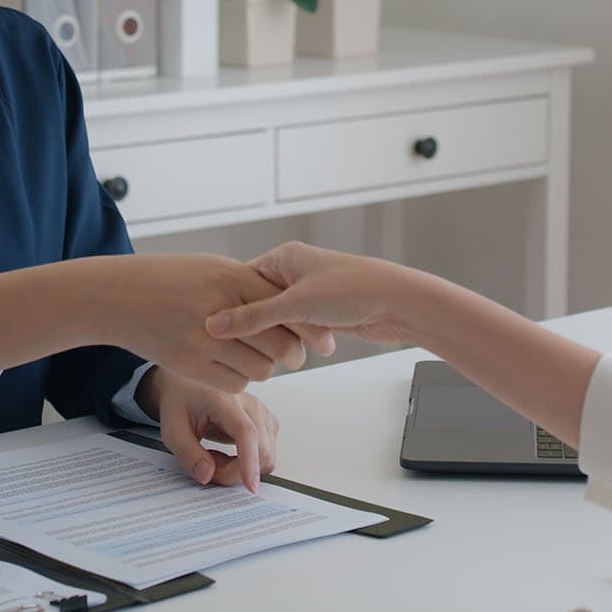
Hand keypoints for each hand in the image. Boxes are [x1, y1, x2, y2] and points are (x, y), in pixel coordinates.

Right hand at [98, 253, 312, 393]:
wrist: (119, 296)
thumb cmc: (169, 278)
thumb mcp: (212, 267)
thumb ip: (249, 285)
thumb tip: (289, 301)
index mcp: (230, 278)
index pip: (286, 306)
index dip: (308, 324)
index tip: (320, 333)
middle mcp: (219, 309)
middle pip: (281, 344)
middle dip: (294, 353)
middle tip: (294, 354)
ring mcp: (202, 340)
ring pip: (262, 369)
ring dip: (265, 366)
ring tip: (255, 355)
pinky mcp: (188, 366)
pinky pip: (235, 383)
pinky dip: (241, 377)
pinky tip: (231, 364)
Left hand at [138, 367, 278, 493]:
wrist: (188, 385)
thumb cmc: (180, 402)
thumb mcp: (172, 429)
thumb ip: (187, 454)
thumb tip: (207, 476)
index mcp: (226, 400)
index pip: (247, 433)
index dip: (250, 462)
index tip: (250, 486)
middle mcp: (251, 404)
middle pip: (262, 451)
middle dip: (236, 472)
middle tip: (207, 466)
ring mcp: (262, 412)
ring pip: (266, 456)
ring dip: (241, 468)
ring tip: (214, 456)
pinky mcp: (266, 422)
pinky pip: (265, 453)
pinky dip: (248, 462)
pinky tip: (228, 453)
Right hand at [207, 242, 428, 345]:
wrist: (399, 303)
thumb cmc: (354, 290)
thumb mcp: (296, 304)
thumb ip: (254, 317)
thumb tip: (213, 326)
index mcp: (285, 257)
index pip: (242, 280)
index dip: (228, 304)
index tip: (212, 328)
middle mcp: (296, 271)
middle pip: (259, 301)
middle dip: (254, 324)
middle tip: (236, 346)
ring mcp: (310, 293)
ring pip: (279, 319)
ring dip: (277, 336)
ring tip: (265, 352)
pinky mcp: (323, 313)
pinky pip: (297, 329)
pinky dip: (294, 341)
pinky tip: (289, 355)